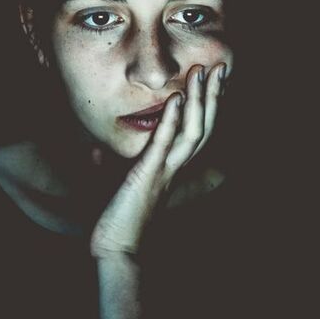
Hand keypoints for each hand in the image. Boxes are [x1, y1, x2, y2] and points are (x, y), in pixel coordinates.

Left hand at [90, 62, 226, 256]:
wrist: (115, 250)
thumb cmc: (114, 222)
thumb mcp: (109, 187)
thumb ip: (108, 167)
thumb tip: (97, 152)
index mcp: (168, 169)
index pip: (193, 132)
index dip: (205, 107)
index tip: (211, 82)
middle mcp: (174, 168)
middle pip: (202, 126)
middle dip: (213, 96)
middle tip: (221, 68)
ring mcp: (164, 171)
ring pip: (192, 131)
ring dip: (199, 101)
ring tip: (204, 73)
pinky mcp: (148, 175)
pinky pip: (164, 144)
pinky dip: (171, 120)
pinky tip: (176, 98)